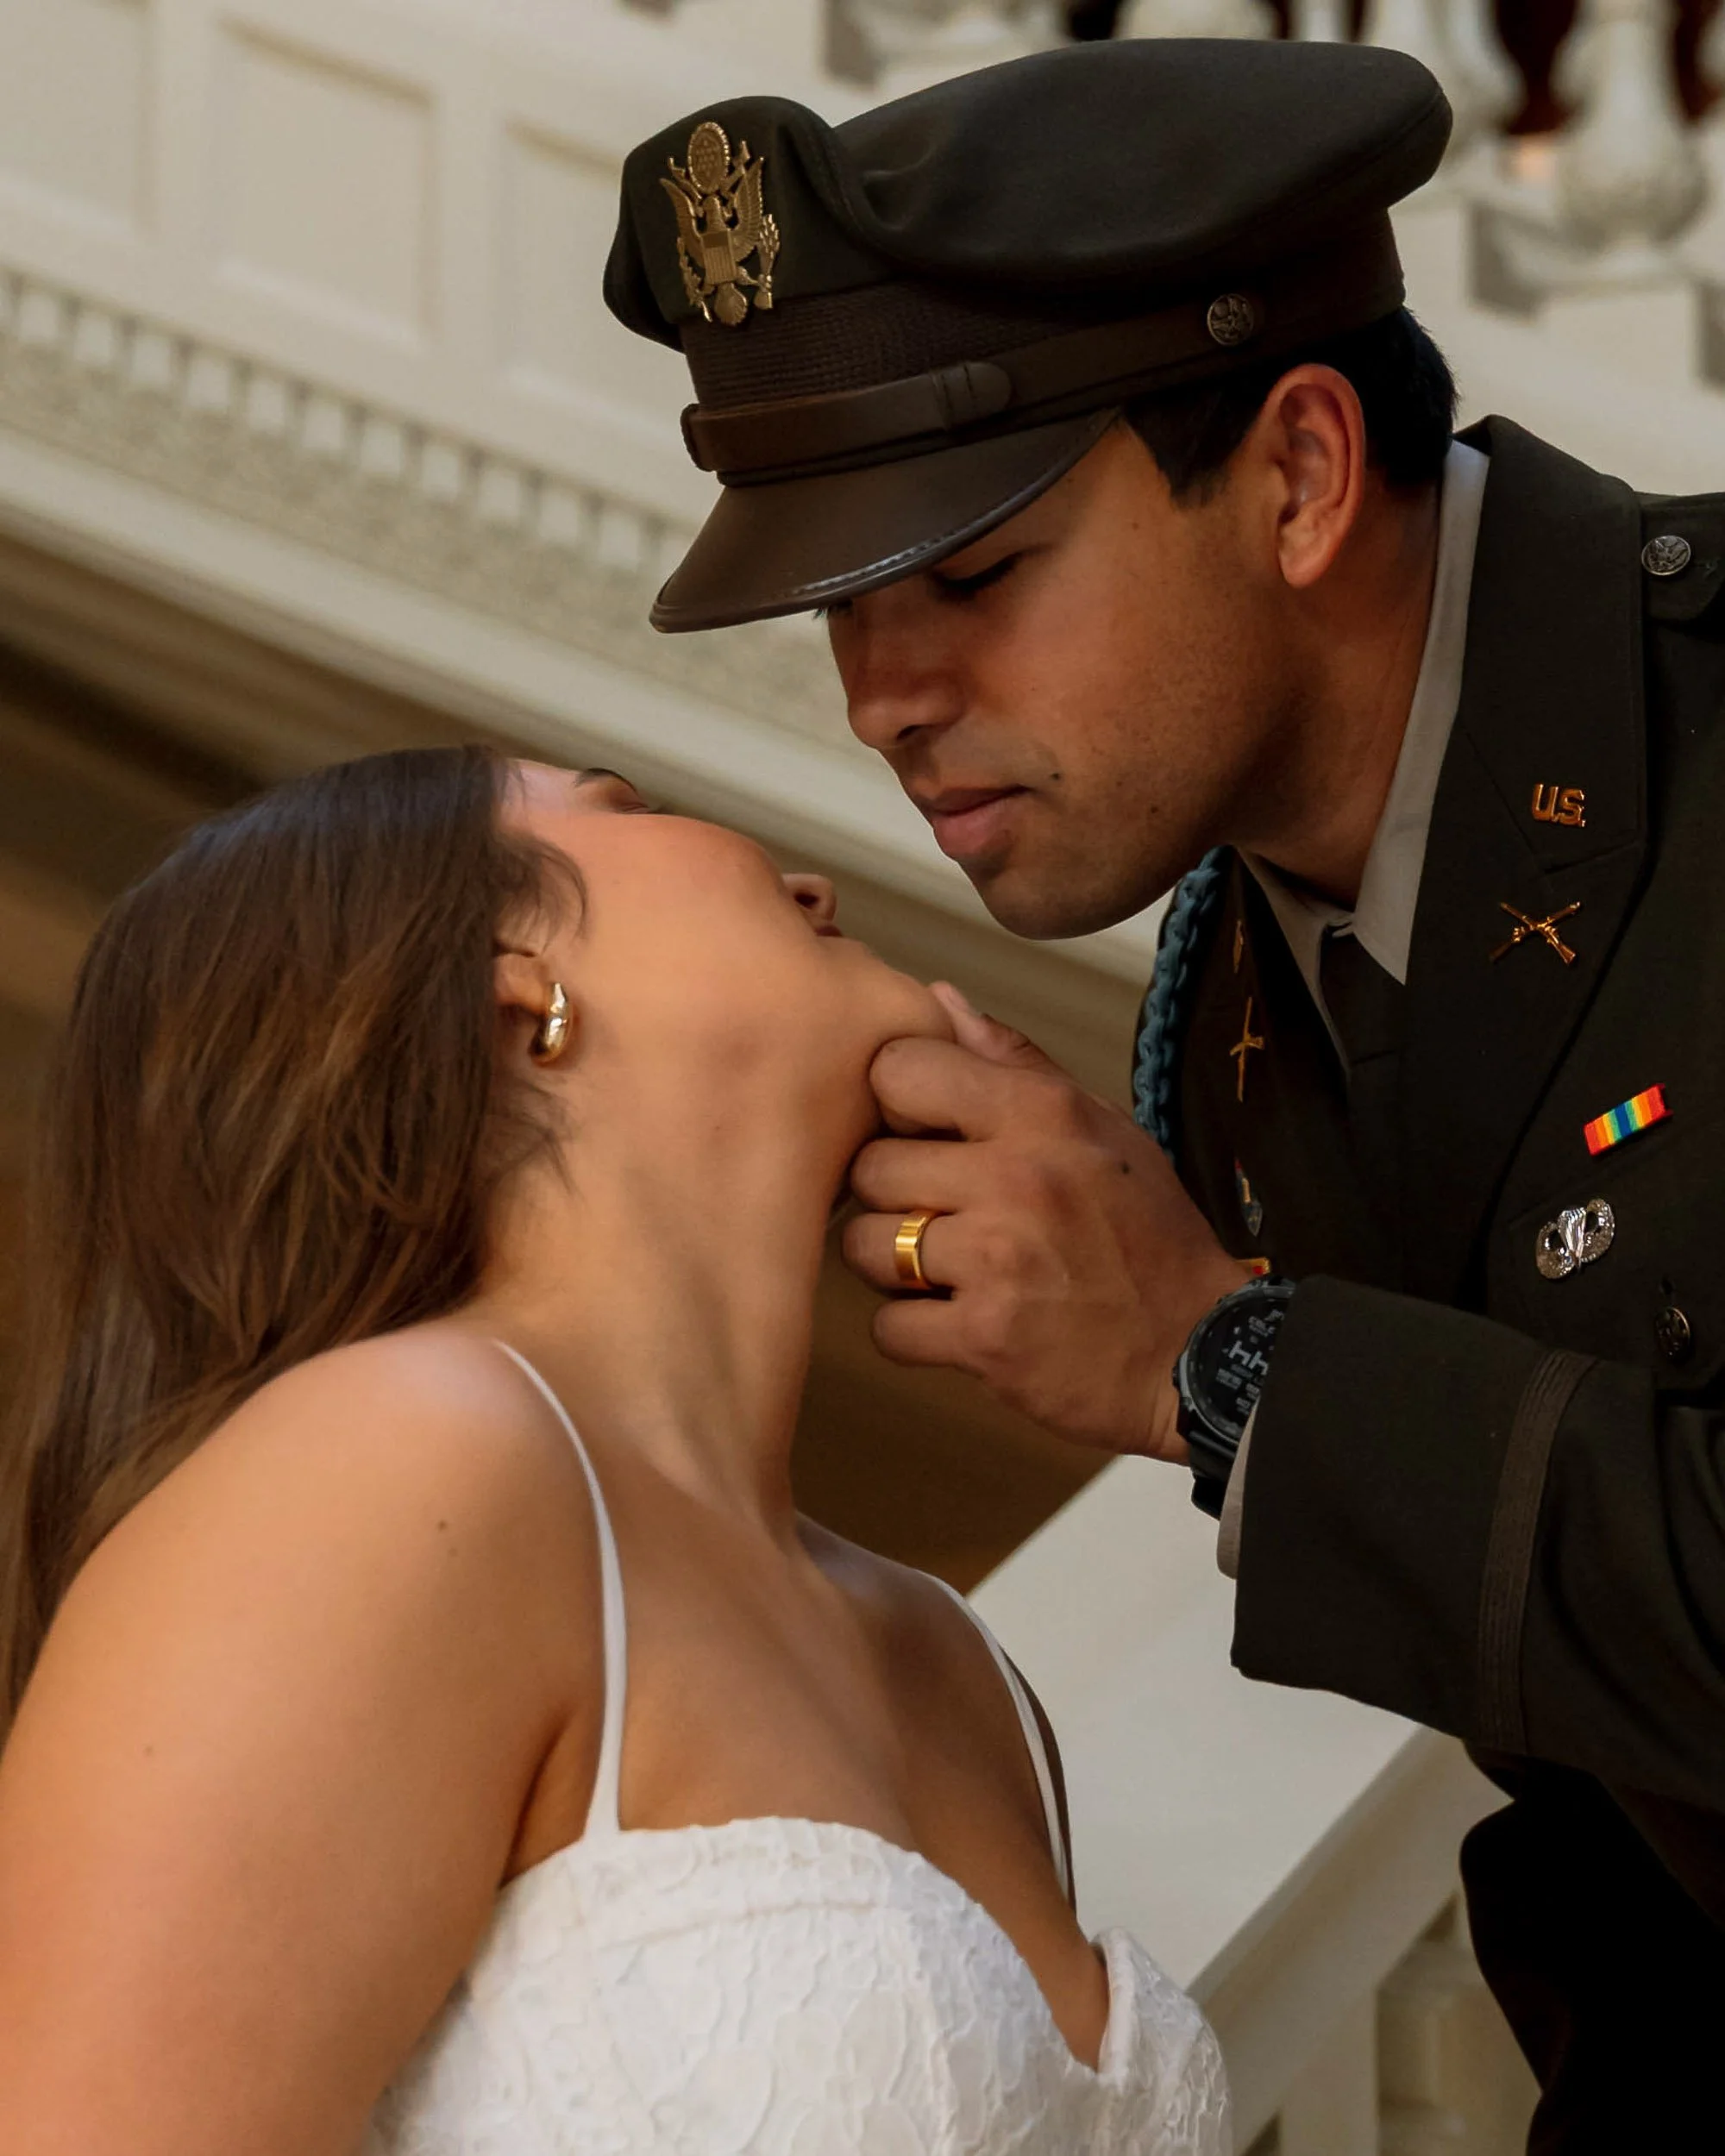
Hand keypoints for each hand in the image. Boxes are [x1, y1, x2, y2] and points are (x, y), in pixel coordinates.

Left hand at [843, 985, 1249, 1461]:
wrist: (1198, 1350)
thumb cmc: (1146, 1233)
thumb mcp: (1101, 1126)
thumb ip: (1015, 1063)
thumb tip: (941, 998)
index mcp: (1041, 1113)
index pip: (898, 1070)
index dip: (898, 1106)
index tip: (926, 1137)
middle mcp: (1015, 1177)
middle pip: (869, 1166)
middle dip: (891, 1197)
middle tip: (937, 1217)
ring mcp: (996, 1259)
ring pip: (862, 1247)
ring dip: (892, 1267)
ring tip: (943, 1272)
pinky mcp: (984, 1337)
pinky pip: (886, 1327)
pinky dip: (910, 1333)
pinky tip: (955, 1324)